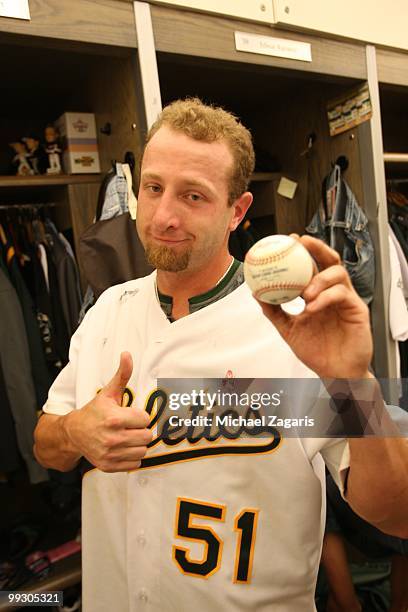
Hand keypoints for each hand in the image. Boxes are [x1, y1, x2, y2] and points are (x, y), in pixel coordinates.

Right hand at [65, 352, 151, 471]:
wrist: (74, 433)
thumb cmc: (94, 412)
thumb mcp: (108, 393)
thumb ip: (121, 375)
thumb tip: (127, 355)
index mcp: (114, 419)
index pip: (145, 419)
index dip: (139, 416)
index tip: (130, 415)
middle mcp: (112, 438)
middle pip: (146, 436)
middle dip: (140, 430)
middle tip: (130, 427)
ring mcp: (110, 454)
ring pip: (142, 450)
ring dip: (137, 444)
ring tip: (127, 436)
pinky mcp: (109, 466)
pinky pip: (135, 463)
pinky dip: (132, 456)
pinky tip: (123, 448)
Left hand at [257, 235, 372, 378]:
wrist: (334, 373)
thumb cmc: (317, 351)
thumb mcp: (288, 329)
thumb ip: (274, 311)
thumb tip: (256, 294)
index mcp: (318, 292)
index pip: (312, 265)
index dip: (303, 250)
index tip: (288, 240)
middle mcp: (334, 292)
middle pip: (329, 260)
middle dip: (316, 247)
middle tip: (301, 242)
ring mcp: (347, 299)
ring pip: (338, 274)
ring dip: (320, 278)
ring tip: (304, 292)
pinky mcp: (357, 310)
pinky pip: (342, 295)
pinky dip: (326, 297)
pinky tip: (312, 306)